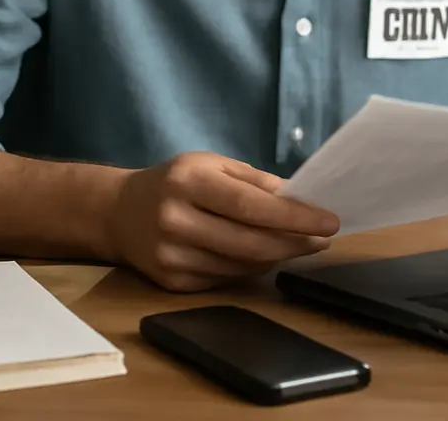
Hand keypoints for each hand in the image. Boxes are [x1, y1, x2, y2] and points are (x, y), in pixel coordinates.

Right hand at [106, 152, 338, 291]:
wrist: (118, 212)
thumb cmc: (175, 181)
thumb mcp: (210, 164)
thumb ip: (254, 181)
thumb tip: (300, 199)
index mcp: (189, 182)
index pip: (250, 205)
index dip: (293, 217)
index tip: (329, 221)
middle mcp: (176, 219)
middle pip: (249, 242)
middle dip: (294, 242)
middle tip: (323, 239)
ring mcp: (171, 256)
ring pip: (241, 266)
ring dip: (278, 257)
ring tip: (300, 245)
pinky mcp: (171, 283)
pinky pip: (226, 280)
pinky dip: (252, 269)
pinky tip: (265, 256)